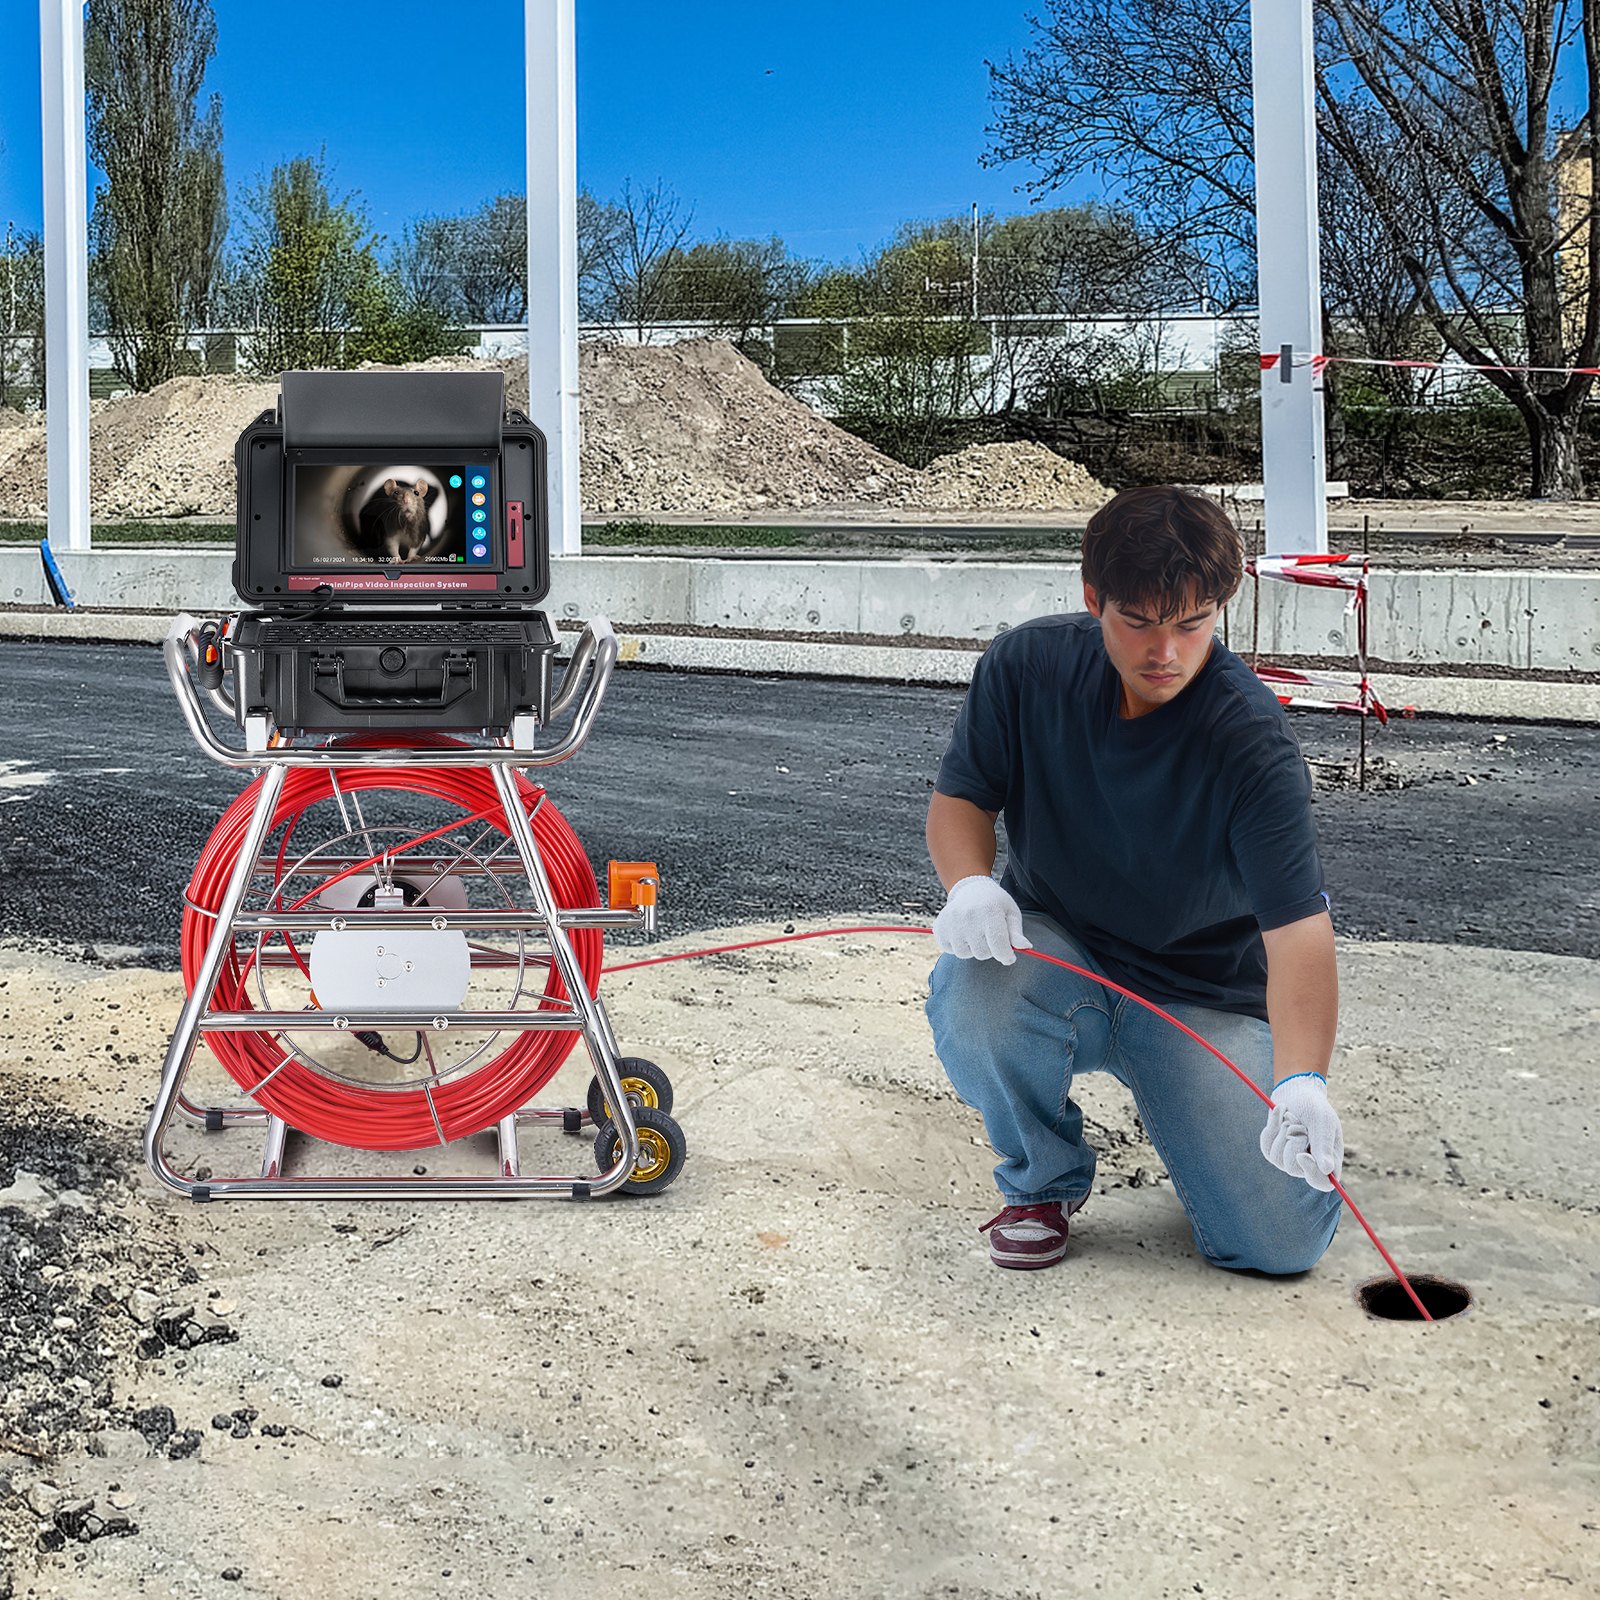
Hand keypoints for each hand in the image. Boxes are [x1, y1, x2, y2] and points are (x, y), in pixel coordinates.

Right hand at [932, 876, 1032, 963]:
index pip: (999, 946)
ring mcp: (952, 921)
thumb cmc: (995, 904)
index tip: (1009, 956)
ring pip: (964, 954)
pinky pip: (949, 949)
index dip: (1006, 956)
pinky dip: (956, 946)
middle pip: (982, 953)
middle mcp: (969, 916)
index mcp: (990, 912)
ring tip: (975, 935)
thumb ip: (1016, 933)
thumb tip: (1026, 948)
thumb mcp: (1011, 913)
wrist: (971, 888)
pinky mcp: (940, 926)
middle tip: (990, 938)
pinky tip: (962, 934)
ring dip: (972, 949)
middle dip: (989, 950)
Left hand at [1260, 1073, 1343, 1190]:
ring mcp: (1289, 1160)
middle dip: (1294, 1141)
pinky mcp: (1273, 1151)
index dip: (1311, 1173)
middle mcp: (1309, 1165)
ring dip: (1282, 1132)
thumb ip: (1324, 1146)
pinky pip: (1266, 1145)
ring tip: (1291, 1119)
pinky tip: (1281, 1115)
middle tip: (1300, 1125)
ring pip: (1277, 1158)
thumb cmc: (1315, 1108)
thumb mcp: (1323, 1122)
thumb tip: (1327, 1170)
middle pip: (1293, 1168)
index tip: (1302, 1155)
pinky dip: (1273, 1126)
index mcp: (1329, 1161)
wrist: (1297, 1093)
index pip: (1322, 1182)